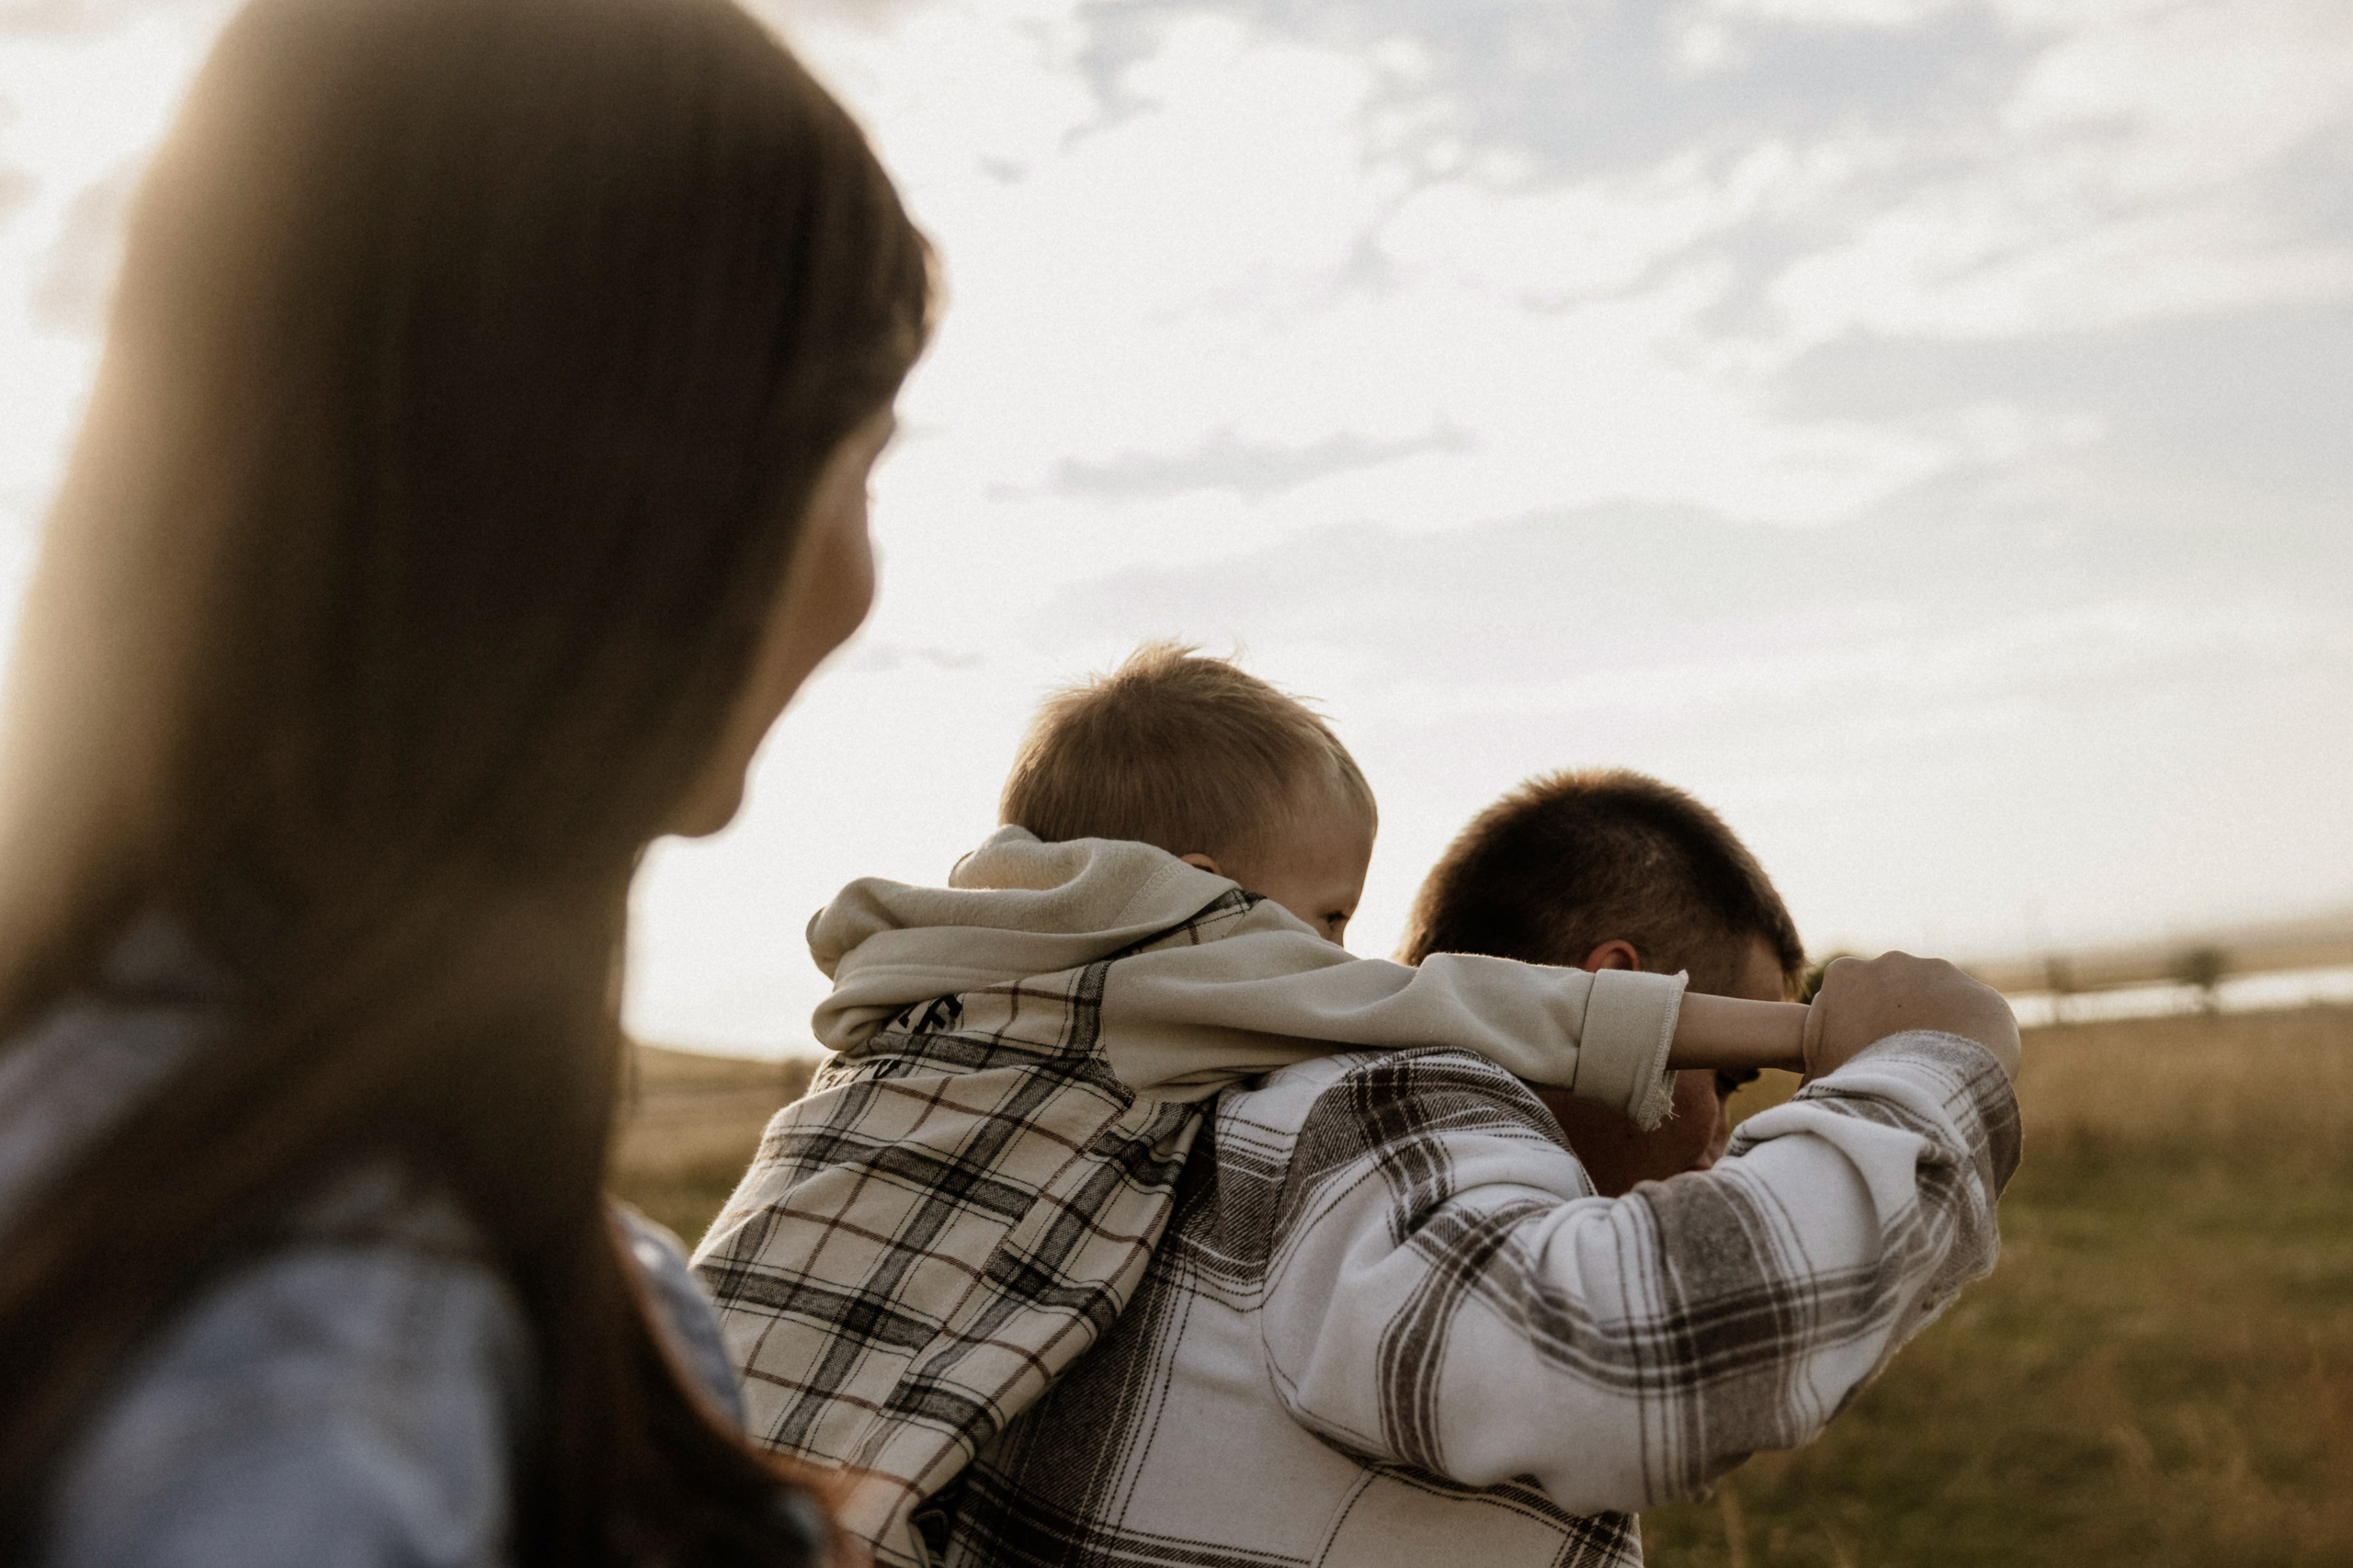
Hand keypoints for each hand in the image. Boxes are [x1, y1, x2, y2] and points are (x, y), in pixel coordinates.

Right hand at [1801, 952, 2020, 1083]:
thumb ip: (1816, 1066)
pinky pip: (1974, 1020)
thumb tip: (1805, 1095)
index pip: (1850, 996)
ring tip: (1933, 1074)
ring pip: (1936, 1003)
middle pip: (1894, 995)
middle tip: (1898, 1069)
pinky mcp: (1979, 995)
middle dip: (1897, 1024)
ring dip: (1936, 1030)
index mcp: (1844, 975)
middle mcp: (1890, 963)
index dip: (1857, 1030)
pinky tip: (1963, 1072)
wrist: (1918, 1097)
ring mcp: (1938, 974)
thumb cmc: (1855, 1088)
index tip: (1863, 1060)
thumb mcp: (1818, 1075)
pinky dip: (1971, 1042)